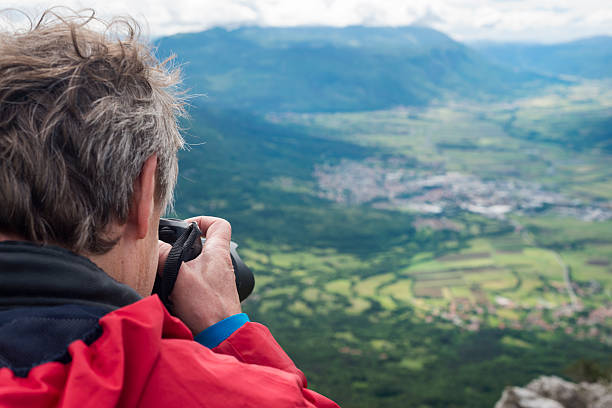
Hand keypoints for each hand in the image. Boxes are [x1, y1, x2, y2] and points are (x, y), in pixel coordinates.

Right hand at [158, 216, 241, 333]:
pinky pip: (199, 284)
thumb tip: (153, 244)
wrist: (221, 337)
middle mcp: (222, 266)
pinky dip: (186, 285)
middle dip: (185, 247)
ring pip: (200, 266)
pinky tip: (173, 294)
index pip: (219, 225)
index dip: (203, 220)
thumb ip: (164, 256)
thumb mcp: (179, 275)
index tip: (186, 227)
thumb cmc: (206, 306)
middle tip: (168, 253)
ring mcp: (219, 283)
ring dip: (183, 268)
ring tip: (166, 274)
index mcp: (218, 253)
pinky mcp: (214, 298)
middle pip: (206, 245)